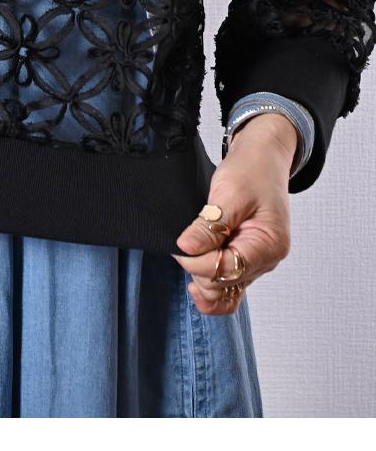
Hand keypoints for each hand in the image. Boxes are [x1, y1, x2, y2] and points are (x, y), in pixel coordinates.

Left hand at [171, 113, 297, 314]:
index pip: (226, 270)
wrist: (262, 160)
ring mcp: (256, 262)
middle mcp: (266, 260)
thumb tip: (187, 249)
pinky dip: (210, 285)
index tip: (182, 243)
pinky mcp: (245, 260)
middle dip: (198, 267)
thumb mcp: (229, 193)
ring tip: (190, 253)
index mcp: (268, 245)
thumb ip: (210, 225)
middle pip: (223, 284)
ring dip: (201, 276)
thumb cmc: (252, 171)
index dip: (197, 261)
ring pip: (223, 290)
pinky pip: (228, 285)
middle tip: (186, 240)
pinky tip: (194, 279)